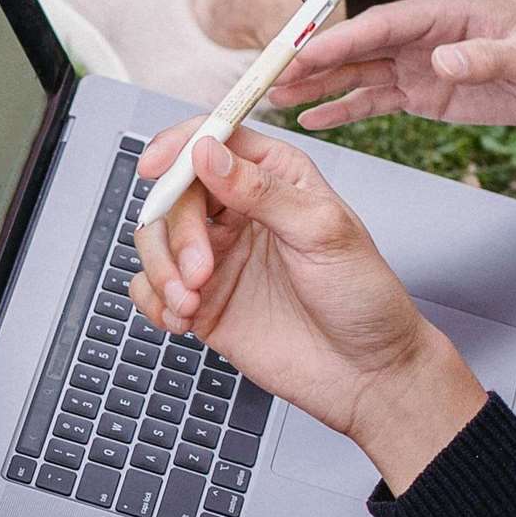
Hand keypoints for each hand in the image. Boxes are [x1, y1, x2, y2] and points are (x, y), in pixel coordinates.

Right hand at [130, 123, 486, 490]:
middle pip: (175, 196)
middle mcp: (240, 212)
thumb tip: (208, 153)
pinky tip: (184, 318)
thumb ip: (261, 191)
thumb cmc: (362, 298)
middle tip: (200, 271)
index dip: (180, 147)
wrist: (365, 374)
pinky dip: (155, 302)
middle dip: (177, 233)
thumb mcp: (322, 232)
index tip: (156, 167)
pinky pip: (150, 289)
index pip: (215, 142)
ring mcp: (217, 257)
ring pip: (155, 241)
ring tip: (189, 302)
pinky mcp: (202, 301)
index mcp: (276, 178)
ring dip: (161, 270)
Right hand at [271, 0, 515, 129]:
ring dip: (318, 86)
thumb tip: (443, 61)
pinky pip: (373, 101)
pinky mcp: (419, 92)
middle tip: (271, 78)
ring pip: (357, 73)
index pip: (379, 24)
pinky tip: (313, 120)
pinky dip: (343, 110)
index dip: (339, 39)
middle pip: (356, 46)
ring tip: (277, 99)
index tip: (302, 54)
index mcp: (442, 11)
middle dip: (313, 62)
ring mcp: (416, 63)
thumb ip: (483, 58)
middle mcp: (420, 34)